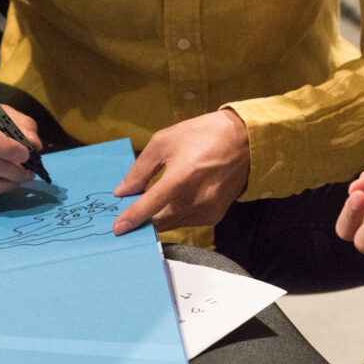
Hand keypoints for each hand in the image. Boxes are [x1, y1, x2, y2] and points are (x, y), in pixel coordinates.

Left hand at [112, 109, 249, 234]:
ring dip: (161, 214)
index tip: (118, 229)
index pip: (151, 206)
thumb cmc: (204, 135)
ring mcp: (208, 210)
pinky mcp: (215, 216)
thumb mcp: (165, 141)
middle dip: (145, 216)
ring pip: (172, 223)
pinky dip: (177, 213)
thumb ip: (141, 168)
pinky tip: (181, 195)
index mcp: (183, 176)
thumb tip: (124, 191)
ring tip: (164, 193)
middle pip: (159, 221)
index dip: (132, 218)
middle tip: (135, 205)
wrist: (245, 141)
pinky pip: (187, 221)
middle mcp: (196, 198)